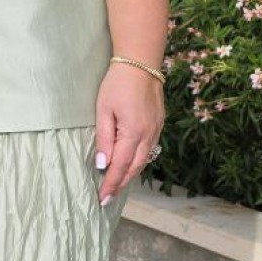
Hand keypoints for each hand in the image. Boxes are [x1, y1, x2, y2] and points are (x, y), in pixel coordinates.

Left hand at [95, 63, 164, 205]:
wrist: (141, 62)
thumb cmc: (118, 83)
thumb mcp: (103, 110)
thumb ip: (104, 138)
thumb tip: (102, 164)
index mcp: (133, 132)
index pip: (120, 166)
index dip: (111, 184)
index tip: (102, 198)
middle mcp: (149, 134)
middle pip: (134, 167)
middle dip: (121, 184)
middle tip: (108, 198)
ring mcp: (156, 129)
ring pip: (144, 160)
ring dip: (130, 174)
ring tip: (117, 185)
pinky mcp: (159, 123)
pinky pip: (149, 149)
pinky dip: (139, 161)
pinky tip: (130, 164)